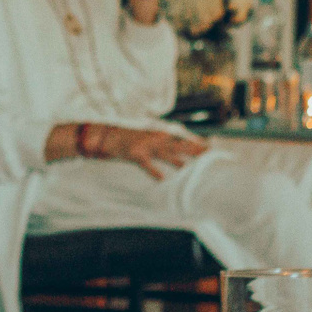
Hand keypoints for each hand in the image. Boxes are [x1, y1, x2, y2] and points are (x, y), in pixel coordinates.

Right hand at [92, 126, 206, 179]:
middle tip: (208, 153)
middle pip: (176, 144)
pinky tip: (162, 179)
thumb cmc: (123, 136)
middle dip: (192, 148)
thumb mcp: (142, 135)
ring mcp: (144, 145)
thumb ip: (157, 141)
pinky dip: (154, 171)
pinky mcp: (134, 154)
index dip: (193, 140)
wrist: (102, 135)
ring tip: (189, 167)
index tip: (209, 144)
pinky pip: (146, 164)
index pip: (178, 135)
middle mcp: (152, 137)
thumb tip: (175, 151)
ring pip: (165, 153)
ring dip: (177, 160)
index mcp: (155, 132)